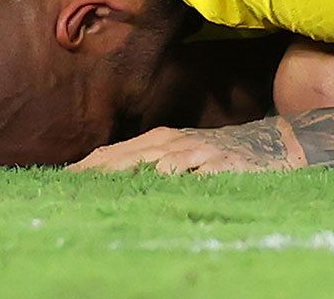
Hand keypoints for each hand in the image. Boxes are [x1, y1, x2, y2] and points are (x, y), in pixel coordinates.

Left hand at [68, 122, 300, 174]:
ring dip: (124, 176)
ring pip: (152, 163)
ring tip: (96, 193)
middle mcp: (172, 143)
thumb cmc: (220, 155)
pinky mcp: (219, 164)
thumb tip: (105, 178)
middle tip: (66, 191)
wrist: (275, 145)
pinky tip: (154, 188)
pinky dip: (171, 179)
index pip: (111, 155)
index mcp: (158, 140)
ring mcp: (196, 152)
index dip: (84, 170)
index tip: (58, 185)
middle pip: (124, 159)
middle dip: (93, 175)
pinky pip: (191, 172)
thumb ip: (149, 163)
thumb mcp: (182, 154)